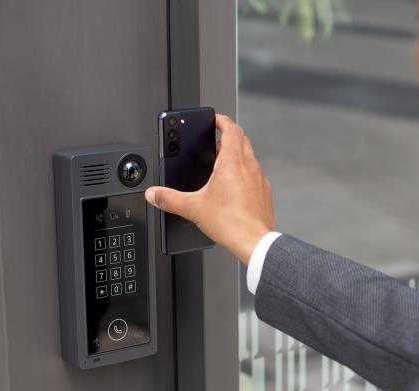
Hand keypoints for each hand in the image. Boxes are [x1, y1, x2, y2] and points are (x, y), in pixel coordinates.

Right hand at [145, 114, 275, 263]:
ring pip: (250, 158)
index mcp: (232, 162)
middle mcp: (250, 167)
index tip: (215, 119)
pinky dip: (245, 175)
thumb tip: (154, 194)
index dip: (222, 120)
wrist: (255, 242)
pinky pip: (255, 177)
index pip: (231, 129)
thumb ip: (169, 199)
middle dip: (228, 137)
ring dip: (237, 156)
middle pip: (242, 140)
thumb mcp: (193, 208)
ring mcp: (260, 180)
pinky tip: (235, 189)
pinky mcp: (265, 194)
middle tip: (215, 143)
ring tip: (222, 166)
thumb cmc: (232, 223)